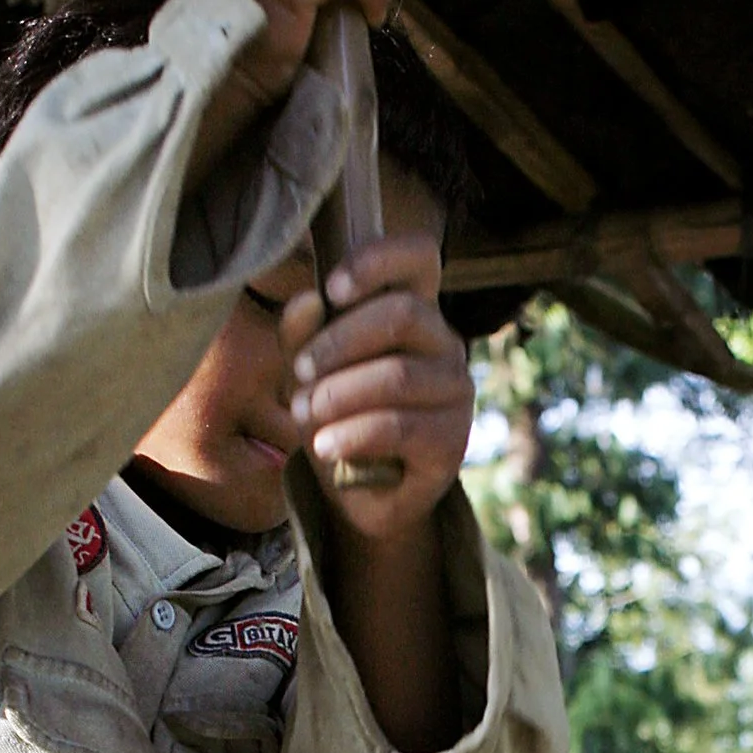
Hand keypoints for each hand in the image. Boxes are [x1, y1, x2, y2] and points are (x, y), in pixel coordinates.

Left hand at [280, 230, 470, 538]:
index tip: (333, 290)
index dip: (378, 260)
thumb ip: (302, 335)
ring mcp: (454, 391)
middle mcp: (443, 343)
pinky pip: (400, 427)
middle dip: (338, 342)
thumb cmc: (336, 417)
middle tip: (298, 372)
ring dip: (338, 394)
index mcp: (412, 310)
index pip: (419, 256)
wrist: (358, 495)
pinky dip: (352, 434)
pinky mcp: (452, 441)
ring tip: (304, 415)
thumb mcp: (307, 372)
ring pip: (398, 375)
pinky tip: (325, 445)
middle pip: (403, 314)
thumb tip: (308, 301)